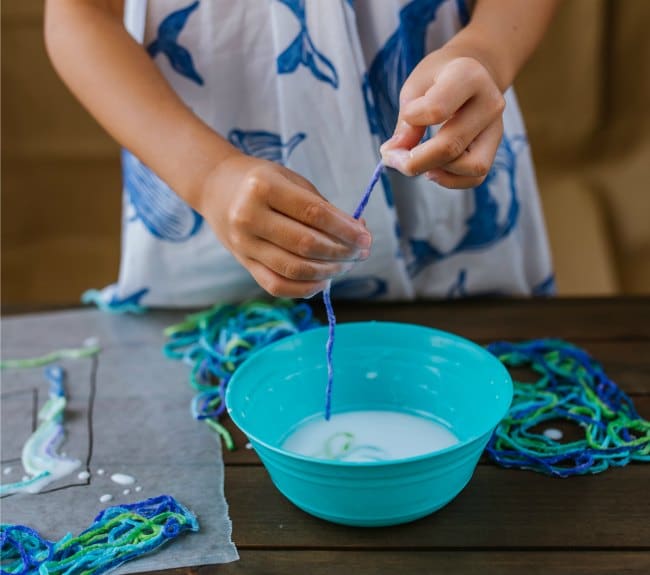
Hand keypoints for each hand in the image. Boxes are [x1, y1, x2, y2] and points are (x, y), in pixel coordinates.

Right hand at [200, 153, 371, 297]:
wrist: (218, 190)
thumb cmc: (264, 182)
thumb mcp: (292, 181)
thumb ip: (324, 207)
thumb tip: (359, 233)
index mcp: (263, 187)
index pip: (314, 214)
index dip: (345, 229)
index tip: (365, 236)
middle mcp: (249, 217)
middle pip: (306, 245)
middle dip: (342, 252)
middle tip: (363, 251)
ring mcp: (244, 244)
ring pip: (295, 269)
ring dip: (329, 271)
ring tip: (348, 264)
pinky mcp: (244, 264)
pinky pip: (278, 286)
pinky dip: (306, 288)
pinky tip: (324, 280)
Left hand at [381, 51, 504, 188]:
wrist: (472, 72)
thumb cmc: (437, 79)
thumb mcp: (415, 87)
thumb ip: (406, 120)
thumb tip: (395, 153)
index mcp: (467, 76)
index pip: (436, 110)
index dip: (411, 120)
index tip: (404, 118)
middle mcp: (489, 102)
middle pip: (451, 146)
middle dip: (413, 161)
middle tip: (391, 157)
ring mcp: (496, 127)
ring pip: (470, 167)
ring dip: (436, 170)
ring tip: (416, 160)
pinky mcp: (494, 147)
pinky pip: (475, 177)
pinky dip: (449, 180)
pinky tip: (432, 169)